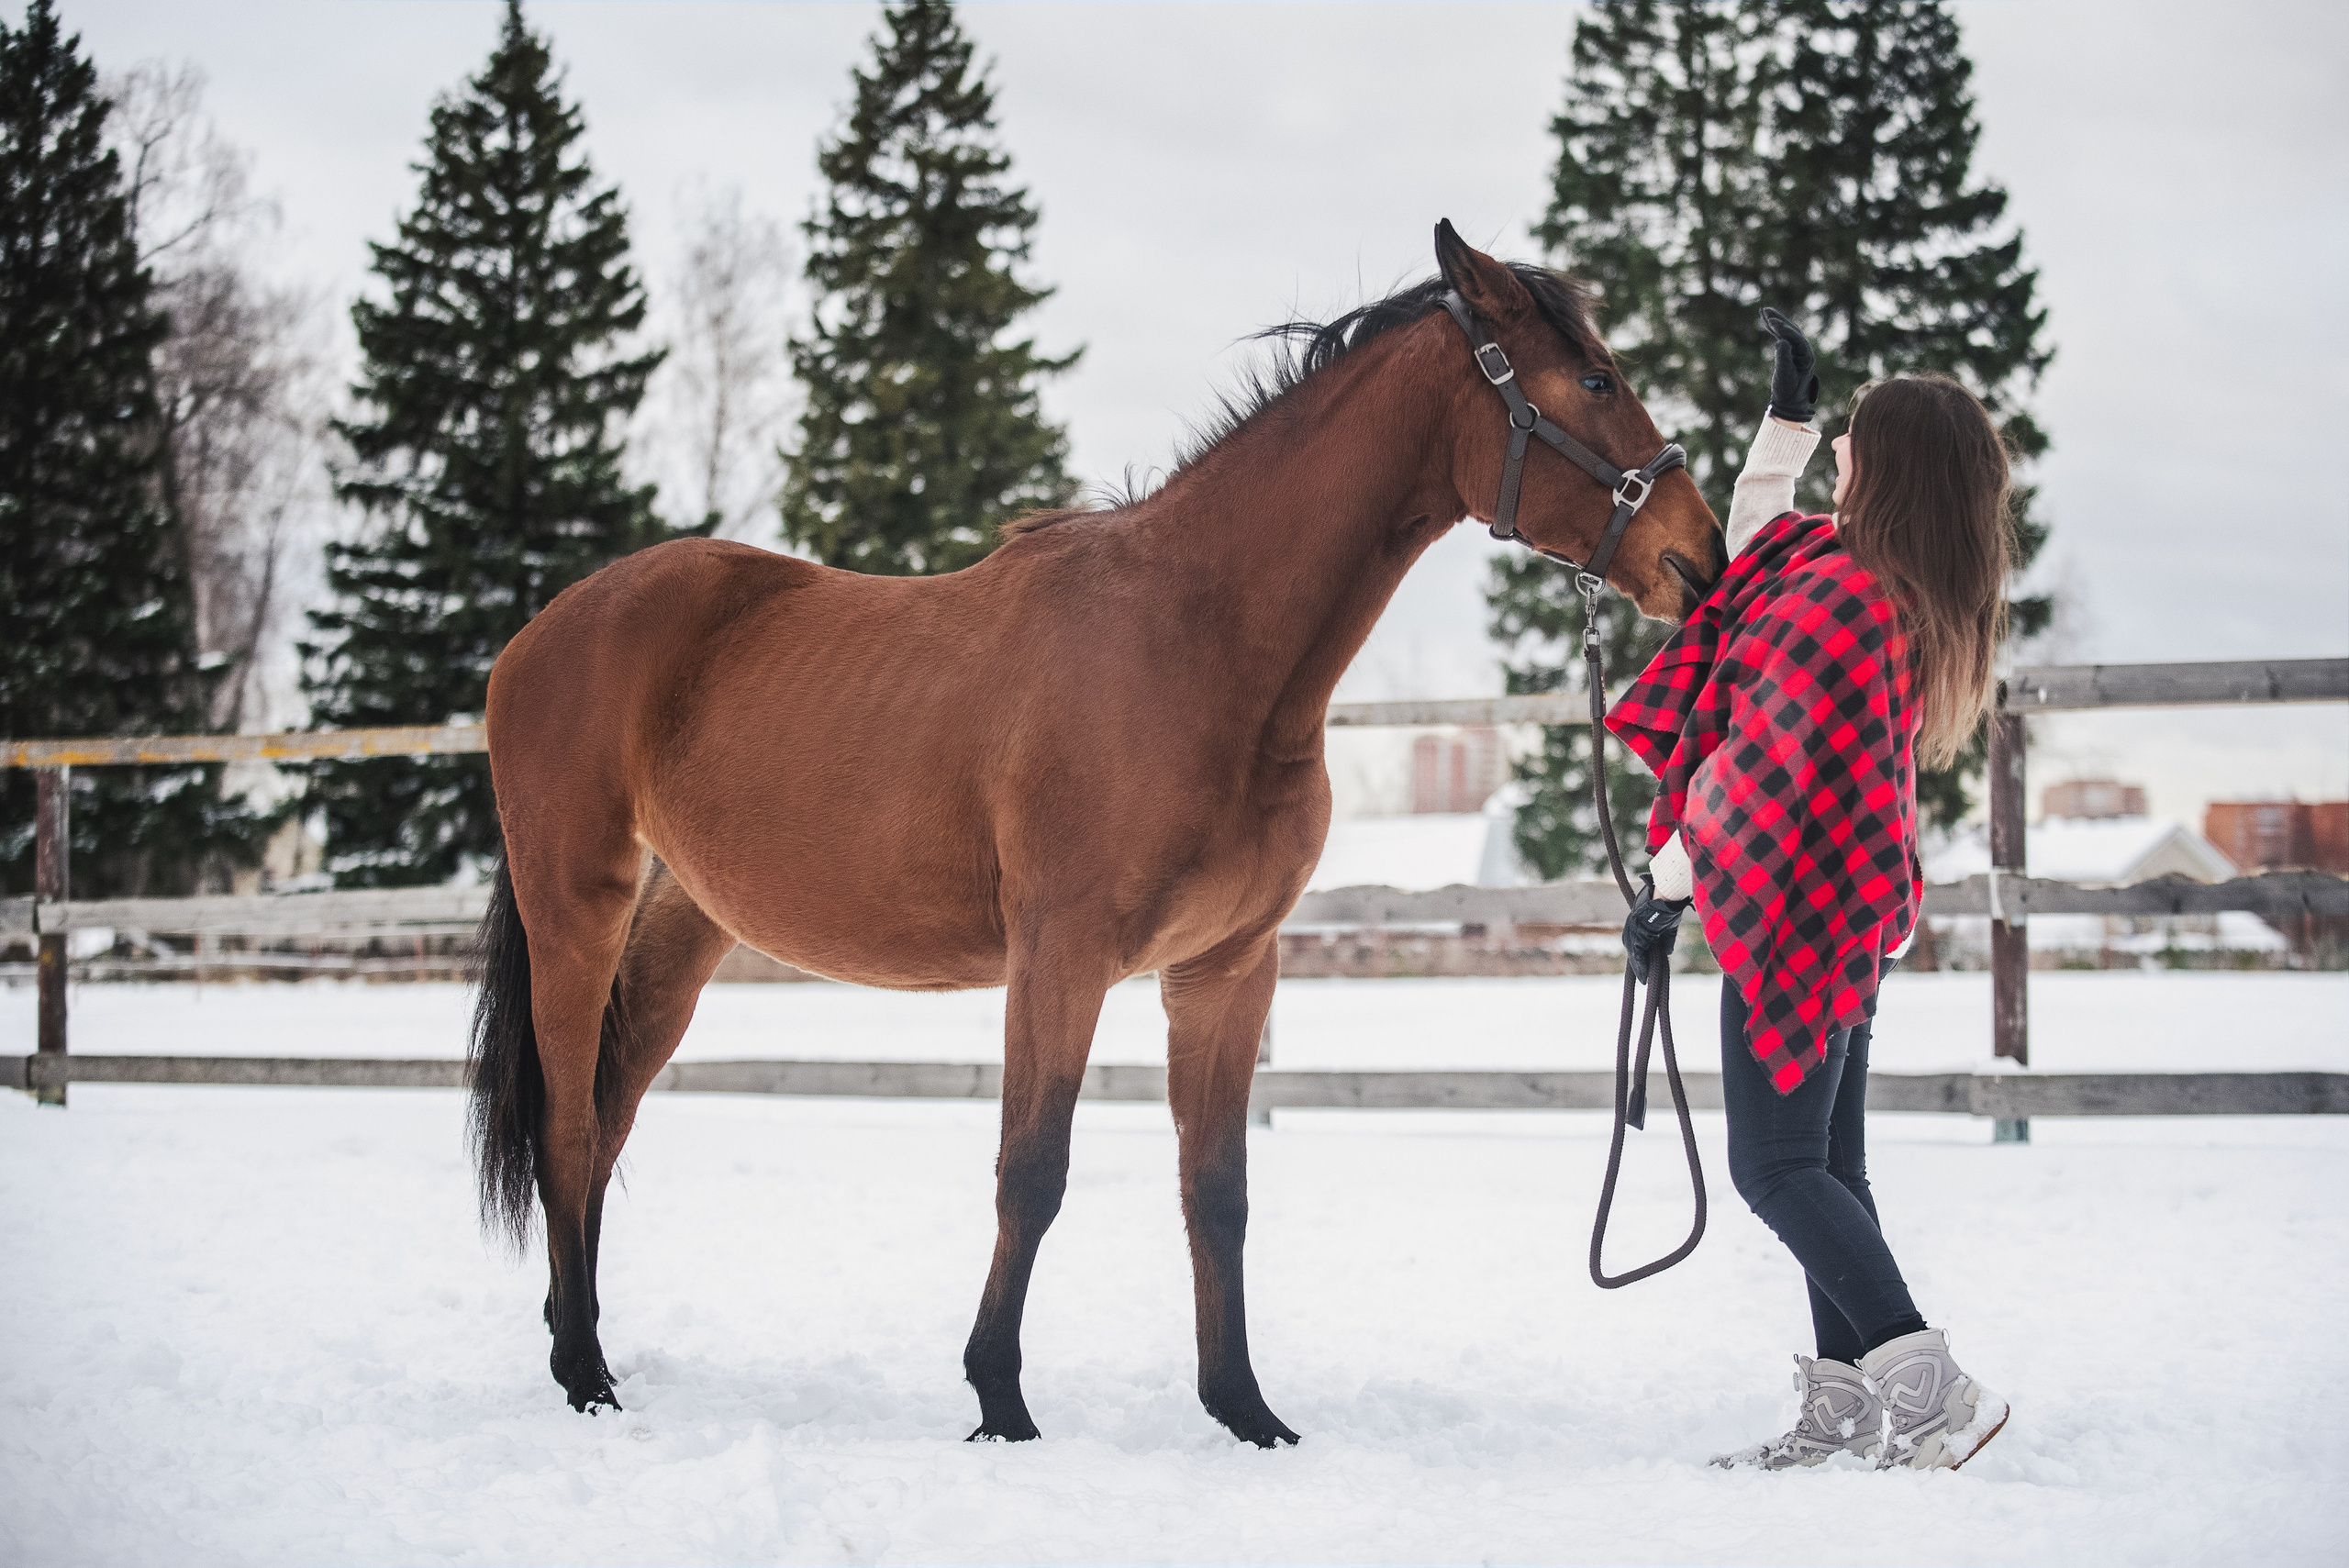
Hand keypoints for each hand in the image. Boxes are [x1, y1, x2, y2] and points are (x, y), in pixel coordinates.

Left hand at [1622, 876, 1690, 981]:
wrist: (1666, 898)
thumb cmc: (1668, 907)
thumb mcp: (1668, 926)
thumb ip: (1667, 939)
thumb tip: (1668, 952)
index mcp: (1639, 923)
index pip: (1638, 943)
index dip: (1641, 956)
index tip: (1645, 967)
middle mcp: (1633, 927)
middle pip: (1634, 949)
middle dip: (1638, 963)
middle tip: (1642, 976)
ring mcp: (1633, 930)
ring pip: (1634, 953)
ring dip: (1639, 967)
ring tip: (1643, 979)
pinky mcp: (1636, 934)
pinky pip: (1637, 954)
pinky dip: (1640, 965)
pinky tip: (1643, 975)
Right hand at [1759, 306, 1818, 424]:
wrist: (1791, 403)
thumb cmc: (1788, 392)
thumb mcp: (1784, 377)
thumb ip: (1783, 358)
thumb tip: (1780, 341)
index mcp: (1806, 357)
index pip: (1796, 338)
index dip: (1784, 329)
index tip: (1773, 321)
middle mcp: (1804, 351)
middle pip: (1792, 330)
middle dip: (1779, 320)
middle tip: (1766, 311)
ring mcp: (1798, 352)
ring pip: (1788, 332)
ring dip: (1777, 321)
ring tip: (1764, 311)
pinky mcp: (1790, 354)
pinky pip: (1783, 338)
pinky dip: (1775, 330)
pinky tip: (1767, 323)